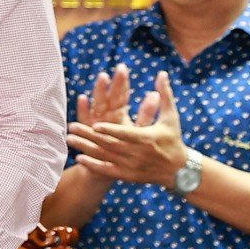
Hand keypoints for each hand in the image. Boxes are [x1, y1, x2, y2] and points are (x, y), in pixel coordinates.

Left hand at [66, 71, 189, 187]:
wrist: (179, 170)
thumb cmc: (173, 138)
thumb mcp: (171, 116)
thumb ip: (164, 95)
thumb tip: (161, 73)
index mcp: (147, 138)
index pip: (125, 134)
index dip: (109, 130)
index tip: (94, 125)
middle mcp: (138, 154)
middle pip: (109, 145)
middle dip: (88, 136)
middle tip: (71, 127)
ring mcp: (132, 166)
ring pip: (105, 157)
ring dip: (86, 148)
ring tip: (69, 139)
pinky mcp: (128, 175)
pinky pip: (108, 170)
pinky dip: (93, 165)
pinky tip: (80, 158)